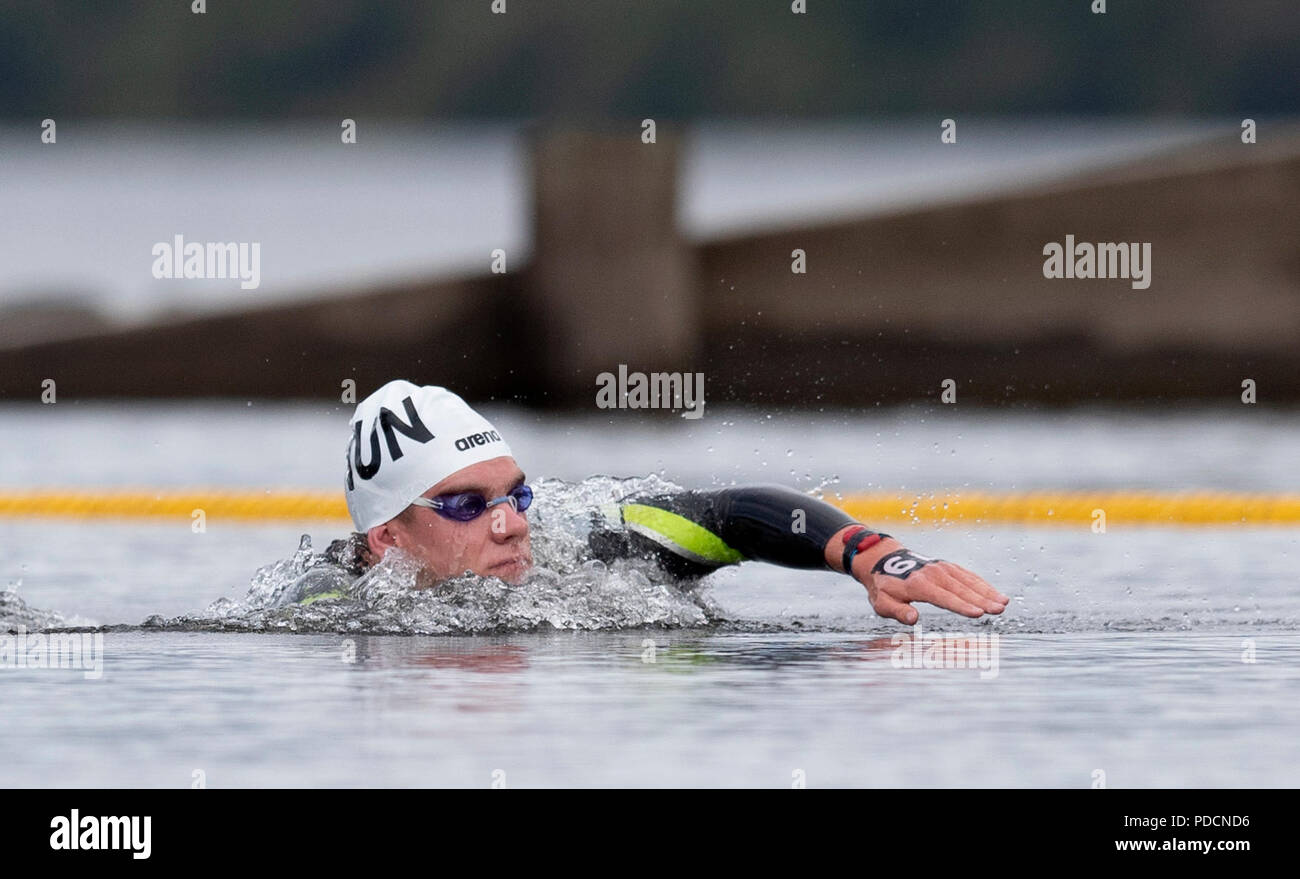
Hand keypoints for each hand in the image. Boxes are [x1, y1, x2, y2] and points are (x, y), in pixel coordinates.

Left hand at [832, 531, 1009, 624]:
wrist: (884, 560)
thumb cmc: (884, 587)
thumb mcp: (882, 603)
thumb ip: (897, 611)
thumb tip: (914, 619)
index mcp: (917, 584)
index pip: (943, 597)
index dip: (961, 606)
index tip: (978, 614)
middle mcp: (933, 574)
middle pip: (960, 589)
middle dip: (981, 600)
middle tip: (999, 610)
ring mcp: (942, 568)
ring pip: (968, 581)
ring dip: (987, 592)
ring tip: (1004, 603)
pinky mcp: (947, 567)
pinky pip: (968, 576)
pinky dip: (983, 584)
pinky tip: (996, 594)